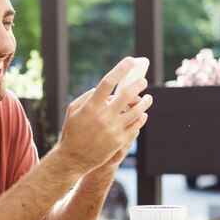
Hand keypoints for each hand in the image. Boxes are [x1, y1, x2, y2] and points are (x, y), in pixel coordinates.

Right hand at [56, 57, 151, 174]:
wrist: (73, 158)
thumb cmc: (72, 131)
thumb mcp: (73, 110)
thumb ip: (87, 96)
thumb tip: (103, 88)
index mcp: (91, 106)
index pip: (108, 82)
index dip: (121, 69)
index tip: (130, 61)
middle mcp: (103, 116)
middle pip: (127, 95)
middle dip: (138, 85)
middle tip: (143, 81)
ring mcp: (113, 130)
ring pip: (136, 111)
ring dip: (144, 102)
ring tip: (148, 98)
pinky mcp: (119, 141)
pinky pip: (136, 126)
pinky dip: (141, 118)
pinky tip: (142, 114)